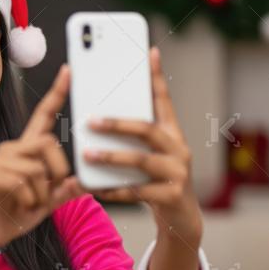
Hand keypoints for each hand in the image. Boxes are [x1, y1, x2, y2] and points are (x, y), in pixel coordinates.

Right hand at [0, 64, 85, 252]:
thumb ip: (64, 191)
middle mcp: (12, 149)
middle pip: (47, 142)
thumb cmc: (14, 214)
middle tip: (55, 190)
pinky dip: (29, 199)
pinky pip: (20, 182)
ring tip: (32, 203)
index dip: (56, 94)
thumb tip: (84, 182)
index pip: (43, 116)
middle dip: (59, 168)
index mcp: (27, 150)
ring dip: (42, 192)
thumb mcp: (46, 203)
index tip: (68, 72)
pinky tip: (21, 206)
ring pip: (36, 167)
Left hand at [83, 47, 201, 241]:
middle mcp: (178, 149)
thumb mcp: (151, 153)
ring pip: (141, 161)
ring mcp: (177, 173)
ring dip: (111, 157)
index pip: (163, 100)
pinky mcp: (171, 196)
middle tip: (90, 121)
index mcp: (172, 133)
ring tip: (87, 154)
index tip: (149, 51)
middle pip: (147, 129)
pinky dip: (113, 190)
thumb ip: (134, 135)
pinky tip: (95, 187)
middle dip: (117, 124)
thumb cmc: (157, 179)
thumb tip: (99, 115)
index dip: (156, 76)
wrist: (180, 217)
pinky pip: (136, 191)